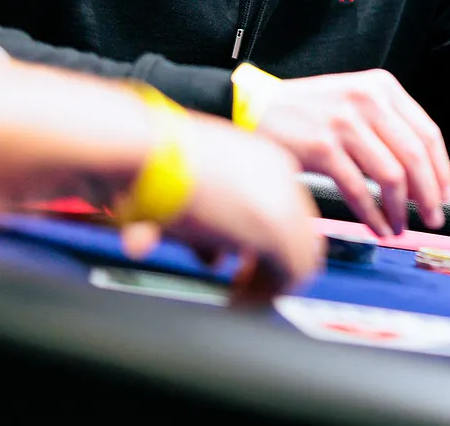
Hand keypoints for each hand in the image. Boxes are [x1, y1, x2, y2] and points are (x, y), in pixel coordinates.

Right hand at [121, 112, 322, 304]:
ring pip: (303, 255)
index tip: (239, 263)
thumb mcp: (184, 197)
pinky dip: (267, 293)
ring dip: (270, 282)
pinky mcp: (276, 227)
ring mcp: (283, 201)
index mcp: (263, 162)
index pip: (283, 210)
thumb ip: (209, 228)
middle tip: (240, 284)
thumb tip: (216, 259)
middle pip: (299, 232)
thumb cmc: (149, 167)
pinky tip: (236, 299)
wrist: (146, 151)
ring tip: (238, 296)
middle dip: (270, 264)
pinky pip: (293, 273)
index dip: (261, 243)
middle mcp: (281, 177)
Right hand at [253, 69, 449, 236]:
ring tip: (400, 227)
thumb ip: (387, 126)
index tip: (445, 194)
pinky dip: (373, 215)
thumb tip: (422, 176)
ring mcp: (344, 123)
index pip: (428, 132)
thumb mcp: (355, 100)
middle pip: (415, 156)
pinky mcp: (321, 148)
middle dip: (428, 195)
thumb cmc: (307, 112)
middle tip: (433, 219)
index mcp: (382, 87)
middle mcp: (367, 100)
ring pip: (391, 176)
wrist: (255, 109)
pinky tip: (377, 227)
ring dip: (400, 210)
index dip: (441, 169)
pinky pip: (359, 190)